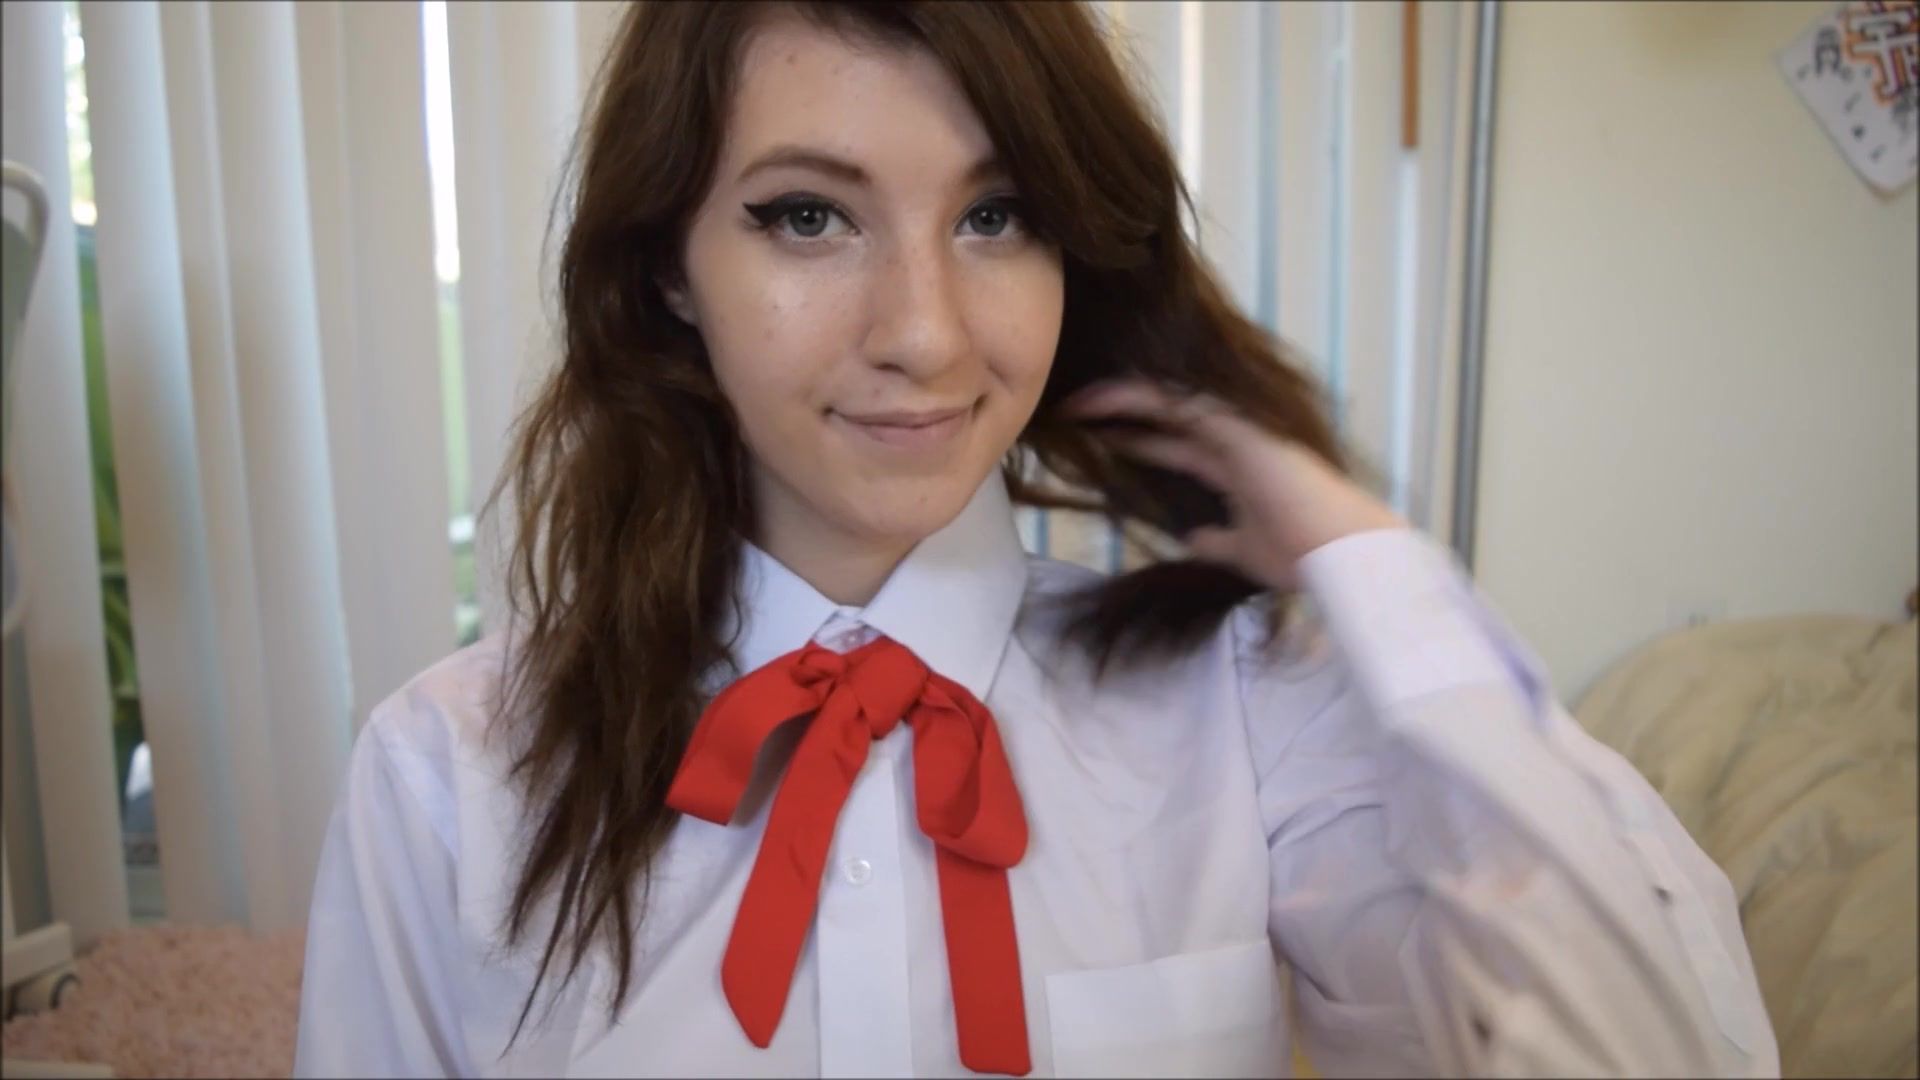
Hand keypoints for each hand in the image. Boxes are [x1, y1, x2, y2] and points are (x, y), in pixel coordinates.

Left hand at [1060, 377, 1406, 589]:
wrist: (1340, 553)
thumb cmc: (1302, 556)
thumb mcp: (1244, 551)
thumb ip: (1218, 540)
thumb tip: (1192, 539)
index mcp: (1238, 468)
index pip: (1178, 447)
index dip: (1140, 443)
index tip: (1098, 444)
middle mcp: (1235, 441)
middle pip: (1168, 418)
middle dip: (1122, 416)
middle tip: (1073, 413)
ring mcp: (1237, 428)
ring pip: (1167, 401)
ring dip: (1120, 400)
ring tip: (1075, 402)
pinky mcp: (1237, 424)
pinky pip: (1175, 401)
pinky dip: (1135, 399)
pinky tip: (1100, 402)